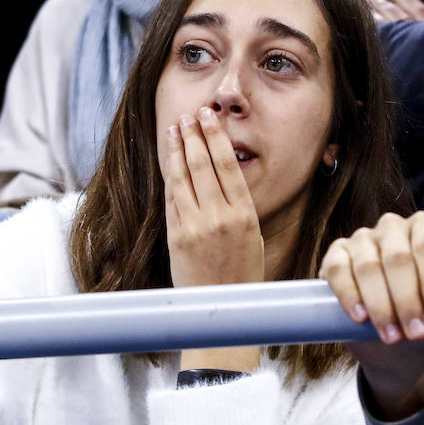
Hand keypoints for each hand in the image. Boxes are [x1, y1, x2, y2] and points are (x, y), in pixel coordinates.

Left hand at [162, 106, 263, 287]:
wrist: (221, 308)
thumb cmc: (242, 273)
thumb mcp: (254, 236)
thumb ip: (238, 206)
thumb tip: (221, 172)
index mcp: (244, 215)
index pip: (228, 164)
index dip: (215, 137)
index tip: (208, 118)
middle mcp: (219, 217)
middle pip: (203, 165)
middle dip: (194, 136)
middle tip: (188, 116)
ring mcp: (195, 226)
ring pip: (183, 178)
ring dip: (177, 150)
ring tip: (174, 130)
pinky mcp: (176, 236)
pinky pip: (172, 199)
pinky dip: (170, 176)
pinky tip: (169, 162)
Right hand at [320, 211, 423, 417]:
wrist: (403, 342)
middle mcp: (391, 228)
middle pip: (396, 257)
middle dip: (407, 299)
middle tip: (417, 333)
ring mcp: (361, 241)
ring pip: (367, 266)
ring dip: (380, 305)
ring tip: (393, 336)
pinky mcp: (336, 257)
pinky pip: (337, 269)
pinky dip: (348, 294)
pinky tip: (360, 316)